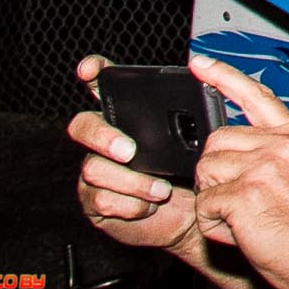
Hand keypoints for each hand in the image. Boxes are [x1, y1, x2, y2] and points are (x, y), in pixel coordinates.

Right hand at [68, 55, 201, 257]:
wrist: (190, 218)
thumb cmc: (193, 175)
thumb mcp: (197, 145)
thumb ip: (193, 122)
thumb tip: (205, 96)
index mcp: (128, 117)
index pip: (103, 87)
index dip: (92, 73)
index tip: (90, 70)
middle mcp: (105, 140)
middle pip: (83, 126)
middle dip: (102, 136)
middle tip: (129, 150)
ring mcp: (97, 170)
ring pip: (94, 168)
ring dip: (132, 182)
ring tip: (161, 190)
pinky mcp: (95, 200)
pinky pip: (101, 199)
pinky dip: (131, 205)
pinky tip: (149, 207)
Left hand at [189, 55, 288, 288]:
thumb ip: (272, 152)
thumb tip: (231, 149)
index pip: (254, 96)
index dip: (222, 76)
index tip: (199, 63)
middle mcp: (280, 146)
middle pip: (217, 140)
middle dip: (216, 171)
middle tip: (239, 199)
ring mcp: (263, 168)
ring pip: (207, 171)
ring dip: (214, 200)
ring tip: (244, 218)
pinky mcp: (245, 194)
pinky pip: (206, 204)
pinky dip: (214, 225)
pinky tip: (241, 232)